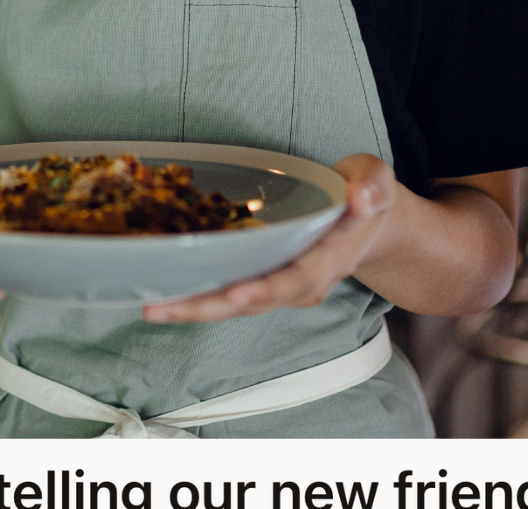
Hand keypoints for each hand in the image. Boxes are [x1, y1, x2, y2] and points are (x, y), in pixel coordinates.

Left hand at [143, 154, 394, 322]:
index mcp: (332, 257)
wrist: (369, 222)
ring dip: (194, 310)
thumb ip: (372, 186)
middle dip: (208, 308)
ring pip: (237, 306)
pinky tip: (161, 296)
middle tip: (161, 309)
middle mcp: (305, 282)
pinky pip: (230, 296)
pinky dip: (198, 299)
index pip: (299, 278)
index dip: (268, 288)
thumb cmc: (365, 194)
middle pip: (255, 302)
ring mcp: (283, 288)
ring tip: (151, 308)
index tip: (236, 293)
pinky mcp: (264, 283)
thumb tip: (361, 198)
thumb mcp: (376, 179)